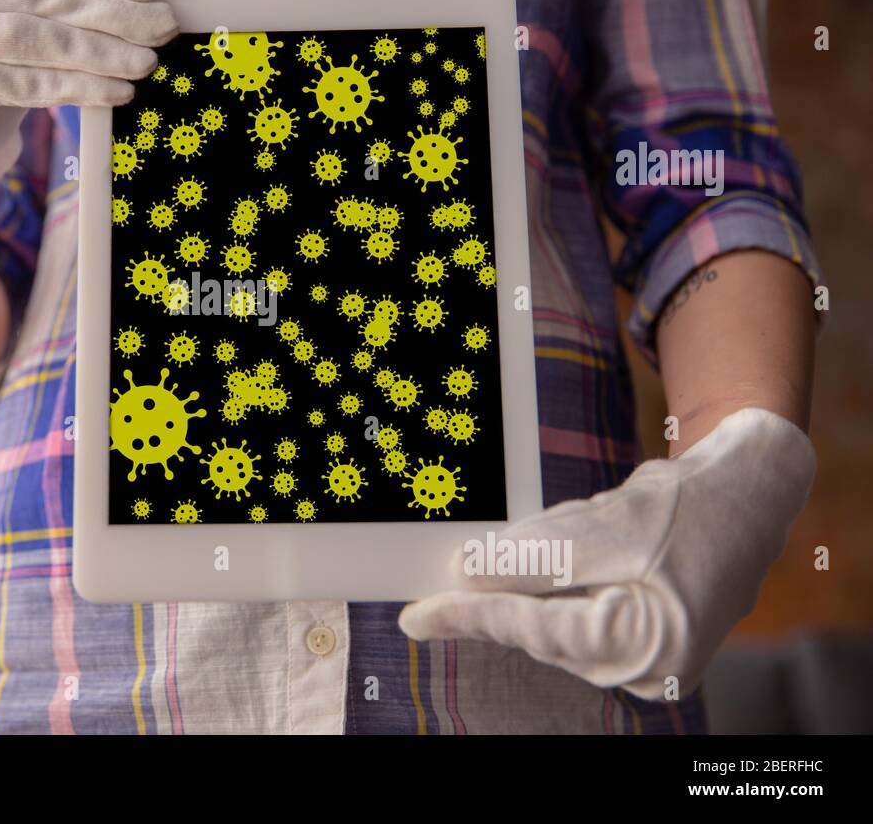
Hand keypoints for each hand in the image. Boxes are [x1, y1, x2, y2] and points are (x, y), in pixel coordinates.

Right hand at [0, 0, 177, 224]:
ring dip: (97, 52)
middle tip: (162, 28)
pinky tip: (116, 93)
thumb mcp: (15, 21)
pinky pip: (15, 85)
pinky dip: (72, 88)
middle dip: (108, 14)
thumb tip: (144, 0)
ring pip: (27, 39)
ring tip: (145, 62)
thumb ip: (56, 1)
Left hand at [398, 407, 815, 699]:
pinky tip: (595, 542)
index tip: (414, 617)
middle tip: (455, 571)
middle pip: (539, 627)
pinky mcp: (636, 638)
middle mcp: (642, 667)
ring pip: (553, 615)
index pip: (531, 629)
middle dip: (502, 590)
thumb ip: (533, 559)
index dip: (468, 617)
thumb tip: (466, 578)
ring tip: (591, 528)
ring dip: (542, 573)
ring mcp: (642, 658)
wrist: (747, 494)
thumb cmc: (688, 508)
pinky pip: (574, 607)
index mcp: (644, 647)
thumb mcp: (604, 527)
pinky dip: (563, 576)